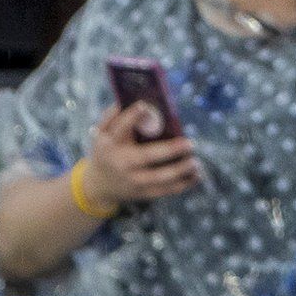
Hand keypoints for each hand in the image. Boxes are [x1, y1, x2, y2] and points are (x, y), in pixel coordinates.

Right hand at [83, 103, 198, 208]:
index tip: (144, 106)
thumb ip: (113, 117)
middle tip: (189, 144)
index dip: (131, 117)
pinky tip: (196, 175)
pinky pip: (165, 190)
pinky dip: (183, 184)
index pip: (120, 129)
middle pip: (146, 157)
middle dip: (169, 150)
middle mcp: (121, 162)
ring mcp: (132, 180)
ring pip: (159, 178)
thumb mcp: (102, 134)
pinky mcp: (142, 193)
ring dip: (180, 170)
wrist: (99, 185)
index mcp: (110, 144)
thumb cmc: (108, 151)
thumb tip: (138, 102)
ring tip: (195, 162)